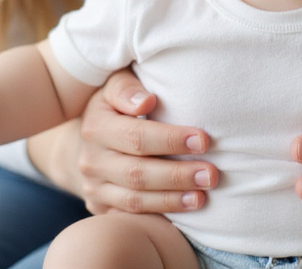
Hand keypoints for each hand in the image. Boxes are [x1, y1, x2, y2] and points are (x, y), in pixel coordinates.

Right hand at [75, 68, 218, 213]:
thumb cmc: (115, 105)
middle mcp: (91, 160)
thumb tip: (146, 102)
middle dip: (177, 175)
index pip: (136, 136)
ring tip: (202, 197)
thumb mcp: (116, 85)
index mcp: (96, 126)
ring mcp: (93, 188)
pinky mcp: (100, 207)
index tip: (204, 140)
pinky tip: (184, 210)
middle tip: (211, 175)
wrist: (90, 138)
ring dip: (172, 200)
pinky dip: (159, 215)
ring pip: (134, 201)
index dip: (171, 140)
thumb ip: (128, 88)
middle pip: (137, 173)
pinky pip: (130, 216)